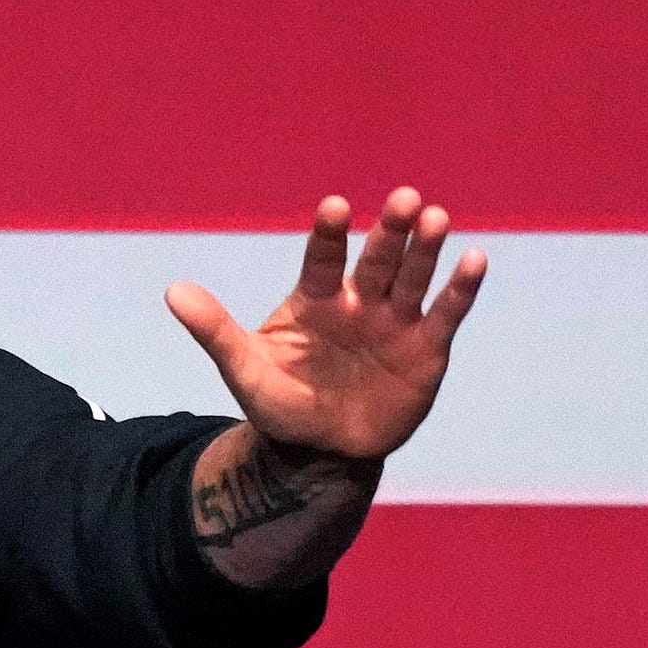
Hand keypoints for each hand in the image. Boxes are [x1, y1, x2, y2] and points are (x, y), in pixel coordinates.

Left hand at [164, 190, 485, 465]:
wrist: (320, 450)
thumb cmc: (281, 402)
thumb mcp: (244, 368)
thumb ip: (214, 330)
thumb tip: (172, 292)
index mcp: (314, 297)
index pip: (322, 258)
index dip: (329, 234)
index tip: (334, 206)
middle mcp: (358, 301)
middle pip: (375, 258)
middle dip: (389, 230)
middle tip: (404, 197)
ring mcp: (394, 322)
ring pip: (412, 277)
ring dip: (426, 249)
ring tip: (436, 217)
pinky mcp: (426, 349)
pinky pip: (445, 314)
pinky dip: (461, 288)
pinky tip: (475, 258)